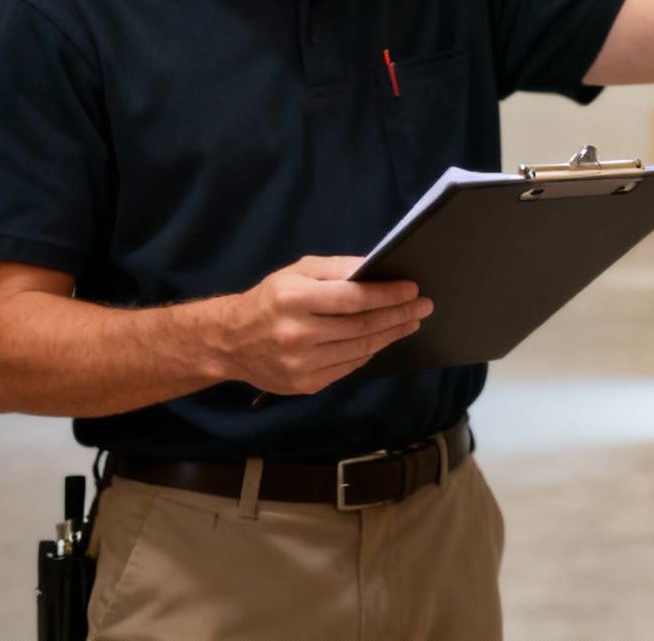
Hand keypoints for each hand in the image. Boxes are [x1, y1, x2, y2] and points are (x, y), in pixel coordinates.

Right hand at [221, 255, 432, 394]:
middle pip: (362, 326)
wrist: (230, 341)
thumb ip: (336, 269)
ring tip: (410, 321)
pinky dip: (370, 352)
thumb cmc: (270, 299)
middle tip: (423, 306)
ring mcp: (301, 364)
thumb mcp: (297, 272)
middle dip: (398, 315)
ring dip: (391, 335)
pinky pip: (349, 367)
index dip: (387, 295)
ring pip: (360, 350)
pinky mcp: (305, 384)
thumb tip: (375, 269)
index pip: (352, 298)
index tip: (413, 289)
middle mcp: (297, 334)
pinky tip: (383, 339)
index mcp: (294, 300)